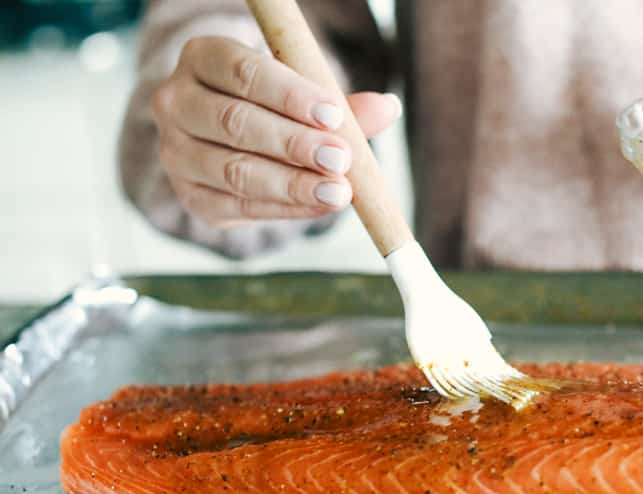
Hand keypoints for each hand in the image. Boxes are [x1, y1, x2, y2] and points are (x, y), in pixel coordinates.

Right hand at [151, 36, 400, 223]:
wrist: (223, 137)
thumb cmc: (268, 103)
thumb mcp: (300, 92)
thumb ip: (338, 102)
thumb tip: (387, 108)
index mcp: (203, 58)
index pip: (242, 71)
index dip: (289, 94)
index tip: (333, 115)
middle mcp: (176, 102)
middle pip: (235, 122)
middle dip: (294, 144)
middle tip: (340, 159)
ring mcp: (177, 153)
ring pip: (234, 170)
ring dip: (292, 184)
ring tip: (338, 191)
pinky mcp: (191, 195)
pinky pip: (239, 207)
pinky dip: (285, 208)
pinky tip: (320, 206)